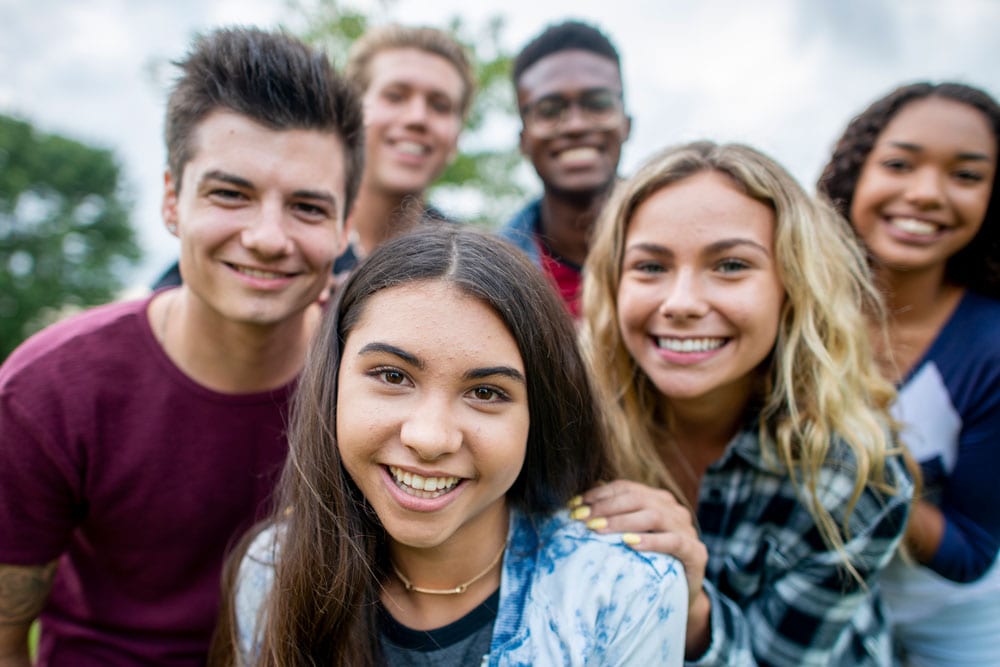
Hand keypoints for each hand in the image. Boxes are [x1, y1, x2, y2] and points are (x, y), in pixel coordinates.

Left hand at [574, 479, 711, 655]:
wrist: (678, 595)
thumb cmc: (647, 563)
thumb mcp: (628, 537)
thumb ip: (611, 519)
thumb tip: (575, 506)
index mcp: (658, 499)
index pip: (626, 487)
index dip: (600, 494)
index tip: (575, 505)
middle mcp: (674, 509)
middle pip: (637, 498)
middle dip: (606, 507)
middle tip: (582, 519)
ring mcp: (687, 529)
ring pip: (653, 516)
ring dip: (622, 521)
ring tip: (598, 529)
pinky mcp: (695, 552)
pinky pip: (673, 541)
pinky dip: (651, 541)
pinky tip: (629, 544)